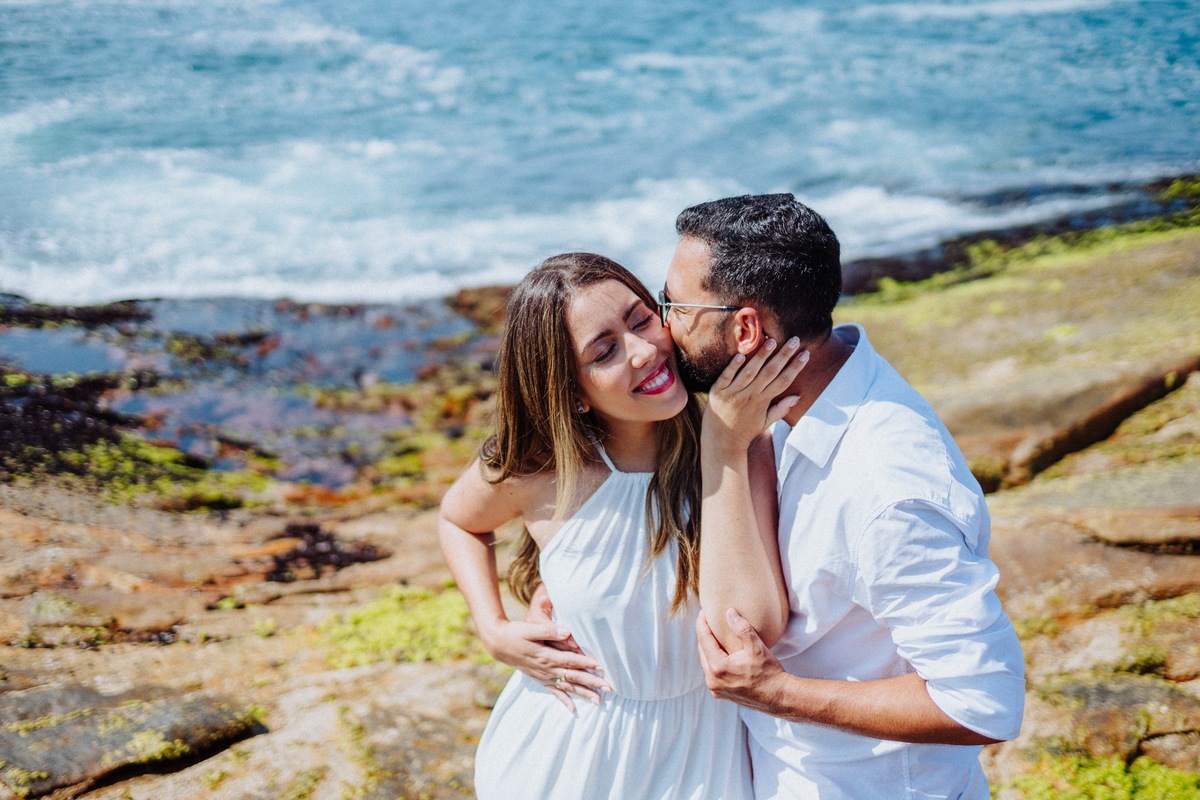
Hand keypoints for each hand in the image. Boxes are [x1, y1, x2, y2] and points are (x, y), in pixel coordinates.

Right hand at [478, 584, 609, 711]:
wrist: (499, 644)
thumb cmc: (515, 633)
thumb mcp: (530, 629)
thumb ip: (549, 631)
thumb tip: (567, 631)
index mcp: (546, 656)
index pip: (570, 661)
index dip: (586, 663)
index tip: (602, 666)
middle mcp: (546, 669)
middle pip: (573, 677)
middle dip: (592, 682)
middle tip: (610, 687)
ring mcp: (543, 676)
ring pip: (567, 687)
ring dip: (583, 694)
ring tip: (599, 701)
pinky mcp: (540, 679)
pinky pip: (554, 692)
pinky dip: (564, 700)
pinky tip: (573, 709)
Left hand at [696, 609, 788, 713]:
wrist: (779, 697)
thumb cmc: (769, 673)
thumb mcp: (756, 647)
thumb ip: (741, 628)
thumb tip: (729, 612)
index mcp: (718, 668)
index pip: (703, 639)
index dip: (702, 623)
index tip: (703, 612)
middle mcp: (713, 681)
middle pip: (702, 651)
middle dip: (704, 635)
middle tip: (708, 621)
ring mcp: (716, 689)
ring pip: (706, 663)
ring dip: (709, 649)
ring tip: (714, 635)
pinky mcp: (721, 694)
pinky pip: (712, 673)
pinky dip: (714, 661)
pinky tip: (721, 653)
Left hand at [704, 338, 808, 454]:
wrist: (721, 443)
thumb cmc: (744, 432)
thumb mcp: (765, 422)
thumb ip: (781, 409)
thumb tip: (798, 397)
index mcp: (763, 402)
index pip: (783, 381)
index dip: (795, 367)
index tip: (805, 354)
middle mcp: (750, 396)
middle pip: (770, 372)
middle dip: (784, 355)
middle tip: (795, 340)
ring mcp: (733, 393)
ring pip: (749, 372)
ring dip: (761, 356)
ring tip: (771, 341)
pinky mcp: (717, 392)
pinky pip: (726, 376)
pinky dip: (733, 366)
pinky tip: (740, 354)